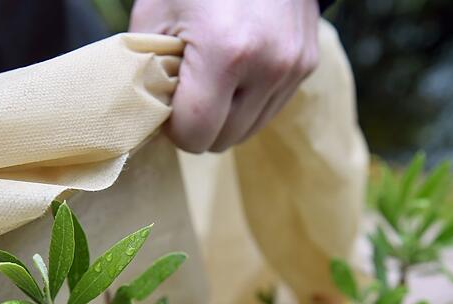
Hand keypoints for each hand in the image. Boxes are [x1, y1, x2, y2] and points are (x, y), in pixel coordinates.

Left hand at [130, 0, 319, 152]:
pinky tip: (235, 71)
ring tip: (211, 78)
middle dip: (199, 124)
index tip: (165, 103)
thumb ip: (146, 71)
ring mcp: (293, 67)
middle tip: (185, 89)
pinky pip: (269, 109)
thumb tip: (145, 116)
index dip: (173, 127)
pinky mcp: (307, 65)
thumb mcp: (155, 14)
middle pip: (223, 140)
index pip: (196, 135)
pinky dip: (247, 102)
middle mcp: (268, 66)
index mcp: (226, 54)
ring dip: (225, 117)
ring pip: (248, 131)